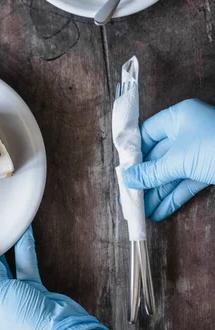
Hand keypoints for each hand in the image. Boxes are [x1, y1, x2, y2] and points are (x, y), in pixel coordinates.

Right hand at [123, 99, 214, 220]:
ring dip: (157, 192)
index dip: (134, 152)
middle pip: (158, 156)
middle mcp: (187, 131)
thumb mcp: (179, 160)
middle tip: (130, 197)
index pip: (148, 133)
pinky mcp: (209, 170)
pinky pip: (186, 182)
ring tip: (141, 211)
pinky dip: (173, 197)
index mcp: (179, 117)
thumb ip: (151, 172)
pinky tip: (159, 211)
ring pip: (171, 172)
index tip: (122, 171)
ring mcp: (200, 151)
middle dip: (144, 179)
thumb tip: (128, 179)